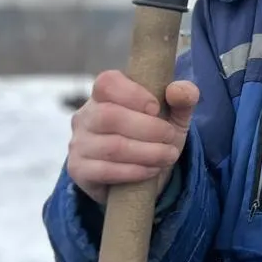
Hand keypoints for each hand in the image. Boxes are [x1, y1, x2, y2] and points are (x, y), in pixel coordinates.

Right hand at [67, 70, 198, 204]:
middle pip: (109, 116)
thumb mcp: (175, 116)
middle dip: (148, 128)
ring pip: (111, 146)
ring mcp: (79, 143)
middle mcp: (86, 116)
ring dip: (148, 152)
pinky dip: (135, 171)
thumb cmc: (154, 138)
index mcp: (104, 95)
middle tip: (169, 137)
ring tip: (168, 156)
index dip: (134, 94)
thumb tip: (179, 90)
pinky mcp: (79, 170)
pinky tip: (151, 170)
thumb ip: (183, 98)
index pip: (107, 83)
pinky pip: (105, 170)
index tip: (156, 108)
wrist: (140, 179)